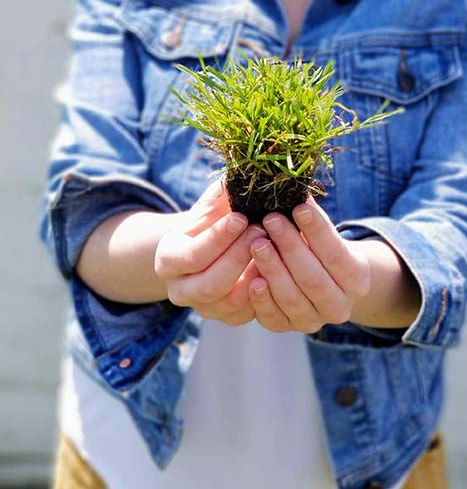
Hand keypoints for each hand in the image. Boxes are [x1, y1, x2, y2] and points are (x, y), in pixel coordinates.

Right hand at [155, 180, 265, 325]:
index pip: (192, 255)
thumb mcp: (210, 206)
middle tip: (262, 232)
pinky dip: (262, 294)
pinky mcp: (226, 317)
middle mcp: (179, 290)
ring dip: (254, 276)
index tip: (242, 217)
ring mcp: (203, 308)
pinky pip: (245, 314)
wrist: (210, 248)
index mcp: (168, 259)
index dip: (218, 238)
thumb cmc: (211, 222)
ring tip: (271, 249)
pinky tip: (275, 269)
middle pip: (209, 285)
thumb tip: (242, 170)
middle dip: (238, 258)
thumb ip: (220, 194)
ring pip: (228, 303)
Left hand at [248, 197, 370, 332]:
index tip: (299, 207)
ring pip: (293, 298)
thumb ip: (311, 216)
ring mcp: (314, 320)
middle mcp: (340, 305)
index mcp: (357, 278)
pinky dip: (262, 300)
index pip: (337, 253)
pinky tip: (252, 279)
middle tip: (271, 220)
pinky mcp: (289, 327)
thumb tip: (294, 181)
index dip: (317, 231)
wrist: (322, 282)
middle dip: (290, 247)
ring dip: (273, 269)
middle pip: (313, 278)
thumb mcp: (323, 232)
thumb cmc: (319, 248)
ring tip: (257, 242)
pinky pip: (274, 318)